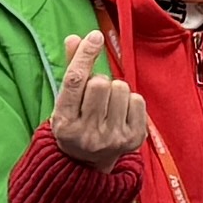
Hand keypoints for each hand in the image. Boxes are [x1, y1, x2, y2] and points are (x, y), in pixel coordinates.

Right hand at [45, 29, 146, 171]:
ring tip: (107, 106)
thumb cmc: (75, 125)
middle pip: (100, 82)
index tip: (94, 37)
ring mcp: (112, 138)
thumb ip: (71, 70)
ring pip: (120, 88)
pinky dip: (129, 101)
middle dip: (98, 81)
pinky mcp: (133, 139)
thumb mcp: (65, 102)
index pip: (75, 81)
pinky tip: (120, 113)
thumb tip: (75, 38)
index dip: (84, 55)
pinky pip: (137, 99)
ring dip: (114, 90)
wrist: (87, 165)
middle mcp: (88, 133)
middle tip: (95, 96)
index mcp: (64, 123)